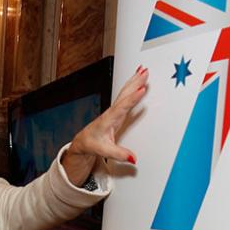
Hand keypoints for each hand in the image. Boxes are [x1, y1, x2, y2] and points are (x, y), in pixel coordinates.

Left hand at [61, 66, 148, 185]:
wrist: (83, 141)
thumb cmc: (92, 143)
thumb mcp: (104, 151)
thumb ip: (119, 154)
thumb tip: (133, 158)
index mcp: (109, 120)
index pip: (122, 107)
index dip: (132, 99)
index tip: (142, 90)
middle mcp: (112, 112)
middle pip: (125, 94)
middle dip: (135, 82)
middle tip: (145, 72)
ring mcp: (115, 110)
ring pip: (125, 92)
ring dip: (134, 81)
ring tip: (143, 71)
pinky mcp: (117, 111)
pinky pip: (126, 95)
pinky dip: (132, 87)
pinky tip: (138, 82)